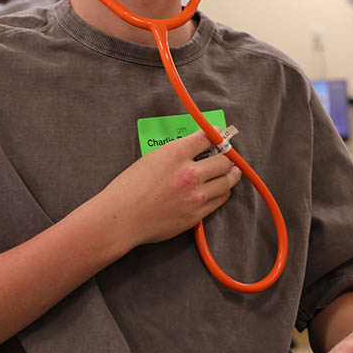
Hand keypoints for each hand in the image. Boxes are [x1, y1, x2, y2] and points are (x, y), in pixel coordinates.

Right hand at [97, 129, 241, 247]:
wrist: (121, 218)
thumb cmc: (129, 187)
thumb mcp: (152, 158)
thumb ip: (176, 153)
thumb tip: (195, 149)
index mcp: (176, 153)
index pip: (208, 137)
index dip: (217, 135)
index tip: (220, 135)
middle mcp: (190, 173)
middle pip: (224, 160)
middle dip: (227, 157)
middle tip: (227, 156)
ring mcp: (195, 195)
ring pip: (226, 181)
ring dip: (230, 175)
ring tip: (231, 172)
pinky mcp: (196, 215)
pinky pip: (219, 200)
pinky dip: (222, 193)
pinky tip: (220, 190)